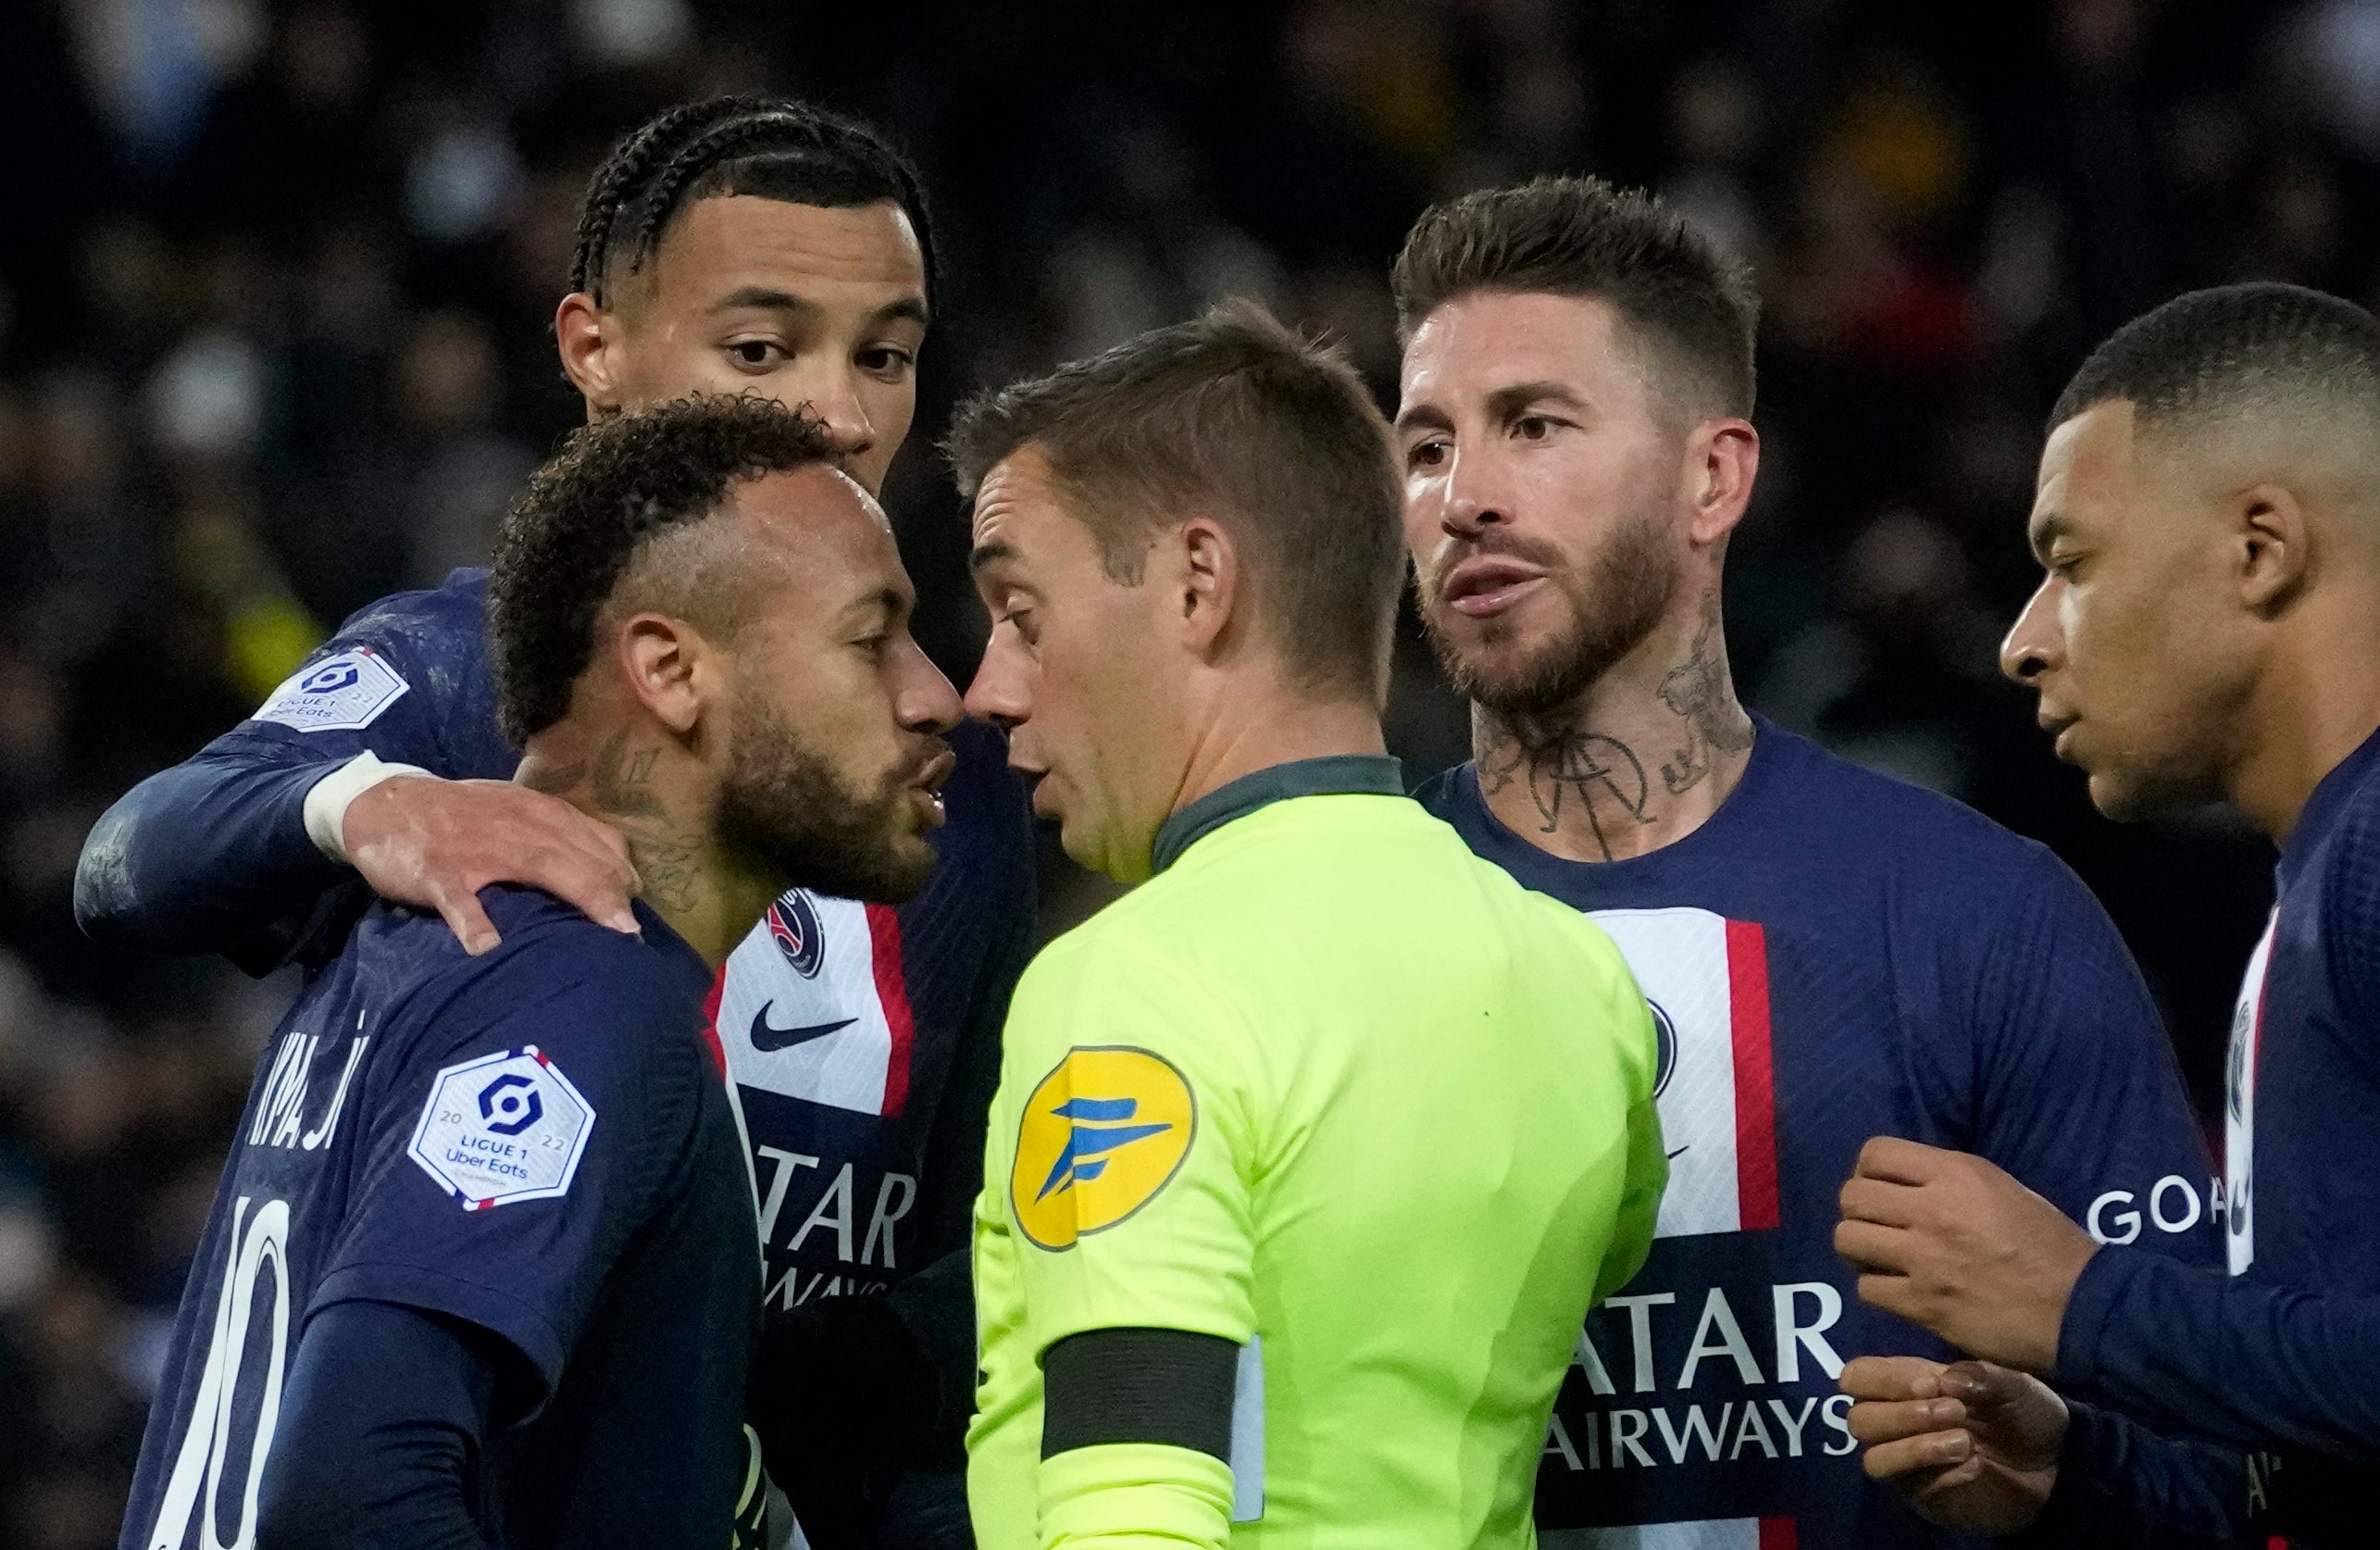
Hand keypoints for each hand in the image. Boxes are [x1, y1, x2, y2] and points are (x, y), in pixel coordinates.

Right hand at [343, 775, 638, 953]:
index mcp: (539, 812)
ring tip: (608, 932)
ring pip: (538, 867)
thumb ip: (559, 835)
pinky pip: (459, 899)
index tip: (639, 906)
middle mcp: (518, 826)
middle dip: (613, 892)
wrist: (387, 803)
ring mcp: (478, 848)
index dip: (623, 873)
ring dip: (579, 897)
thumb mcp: (516, 811)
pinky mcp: (438, 872)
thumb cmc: (462, 815)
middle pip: (579, 856)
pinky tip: (488, 947)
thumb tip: (611, 870)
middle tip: (636, 932)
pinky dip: (474, 922)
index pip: (598, 840)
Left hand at [1835, 1137, 2097, 1372]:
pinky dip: (1876, 1287)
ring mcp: (1924, 1258)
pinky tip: (1897, 1289)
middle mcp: (1932, 1209)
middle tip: (1877, 1226)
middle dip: (1857, 1210)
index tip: (1881, 1188)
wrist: (2082, 1307)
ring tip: (1880, 1257)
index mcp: (1957, 1173)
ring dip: (1859, 1249)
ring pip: (1848, 1239)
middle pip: (1851, 1196)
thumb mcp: (2005, 1189)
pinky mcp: (1922, 1304)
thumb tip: (1907, 1184)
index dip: (1868, 1170)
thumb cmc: (2052, 1246)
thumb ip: (1952, 1182)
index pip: (1875, 1152)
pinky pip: (1867, 1287)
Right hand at [1843, 1356, 2065, 1534]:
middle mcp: (1897, 1422)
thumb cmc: (2026, 1416)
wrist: (2059, 1467)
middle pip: (1858, 1418)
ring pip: (1873, 1456)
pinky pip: (1907, 1484)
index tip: (1933, 1385)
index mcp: (1908, 1385)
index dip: (1885, 1379)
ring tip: (1963, 1440)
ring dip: (1913, 1445)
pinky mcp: (1923, 1495)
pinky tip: (1973, 1463)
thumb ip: (1980, 1375)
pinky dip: (1938, 1468)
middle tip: (1954, 1411)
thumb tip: (1944, 1380)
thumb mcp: (2013, 1385)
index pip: (1860, 1376)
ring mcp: (1906, 1462)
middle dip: (1901, 1412)